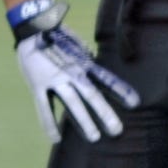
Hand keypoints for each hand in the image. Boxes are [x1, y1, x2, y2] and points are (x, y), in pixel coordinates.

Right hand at [10, 0, 140, 142]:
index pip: (106, 79)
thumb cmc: (55, 36)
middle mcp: (72, 72)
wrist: (31, 28)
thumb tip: (94, 67)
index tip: (135, 104)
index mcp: (83, 63)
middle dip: (105, 113)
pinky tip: (56, 139)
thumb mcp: (76, 45)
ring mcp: (55, 79)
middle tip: (117, 130)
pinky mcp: (38, 85)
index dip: (121, 91)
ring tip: (94, 137)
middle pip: (92, 95)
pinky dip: (50, 124)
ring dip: (84, 121)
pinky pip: (44, 108)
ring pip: (72, 104)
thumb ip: (86, 59)